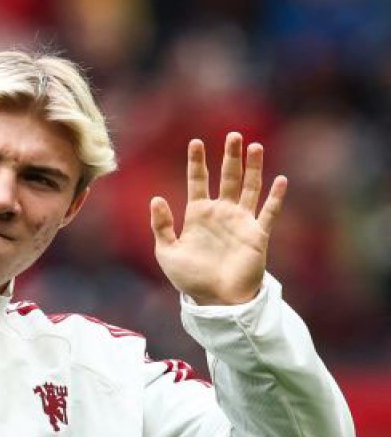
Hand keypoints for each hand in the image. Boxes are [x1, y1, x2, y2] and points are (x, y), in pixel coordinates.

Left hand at [149, 133, 286, 304]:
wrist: (216, 300)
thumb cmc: (190, 278)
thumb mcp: (167, 252)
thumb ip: (160, 226)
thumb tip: (156, 198)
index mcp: (198, 215)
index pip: (198, 181)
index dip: (197, 162)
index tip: (196, 142)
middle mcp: (221, 213)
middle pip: (227, 177)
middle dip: (230, 157)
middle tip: (233, 135)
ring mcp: (240, 222)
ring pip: (249, 188)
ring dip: (252, 168)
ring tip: (255, 146)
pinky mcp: (258, 234)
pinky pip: (269, 212)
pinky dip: (275, 197)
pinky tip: (280, 179)